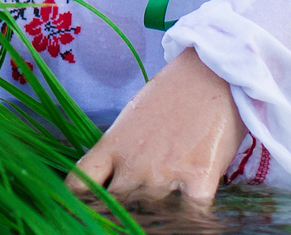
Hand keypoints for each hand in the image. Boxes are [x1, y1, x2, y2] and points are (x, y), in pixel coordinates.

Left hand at [70, 47, 244, 210]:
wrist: (211, 71)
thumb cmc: (173, 93)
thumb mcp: (134, 119)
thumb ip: (123, 152)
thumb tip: (119, 180)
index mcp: (112, 145)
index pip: (79, 185)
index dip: (82, 202)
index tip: (91, 206)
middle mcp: (132, 164)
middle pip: (115, 207)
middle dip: (124, 213)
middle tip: (136, 210)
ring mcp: (163, 173)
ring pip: (151, 216)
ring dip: (159, 215)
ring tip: (167, 210)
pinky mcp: (198, 180)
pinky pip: (190, 216)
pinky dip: (192, 219)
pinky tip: (193, 211)